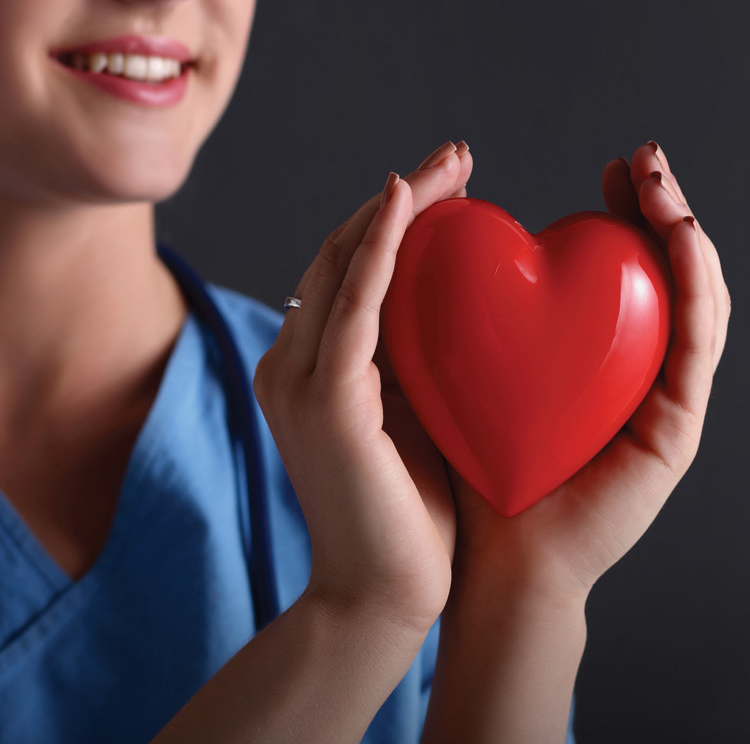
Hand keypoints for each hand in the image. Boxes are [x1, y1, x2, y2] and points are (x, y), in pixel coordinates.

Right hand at [252, 140, 473, 630]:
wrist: (382, 594)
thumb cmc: (410, 515)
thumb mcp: (414, 415)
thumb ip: (415, 360)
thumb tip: (458, 305)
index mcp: (309, 367)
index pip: (349, 268)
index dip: (396, 216)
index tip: (453, 179)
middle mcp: (290, 362)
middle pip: (342, 250)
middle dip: (402, 195)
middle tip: (459, 154)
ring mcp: (298, 378)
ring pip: (343, 261)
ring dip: (398, 203)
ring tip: (450, 163)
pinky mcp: (323, 398)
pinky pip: (354, 302)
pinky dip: (378, 245)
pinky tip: (407, 201)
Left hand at [444, 139, 731, 601]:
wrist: (492, 559)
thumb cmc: (474, 466)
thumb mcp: (472, 363)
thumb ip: (474, 305)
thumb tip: (449, 225)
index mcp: (607, 356)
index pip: (633, 269)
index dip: (630, 211)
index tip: (611, 165)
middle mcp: (648, 372)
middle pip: (674, 272)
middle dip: (664, 205)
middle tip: (645, 157)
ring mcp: (671, 400)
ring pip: (700, 297)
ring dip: (686, 230)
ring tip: (662, 184)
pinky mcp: (679, 427)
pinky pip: (699, 342)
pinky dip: (696, 282)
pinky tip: (680, 237)